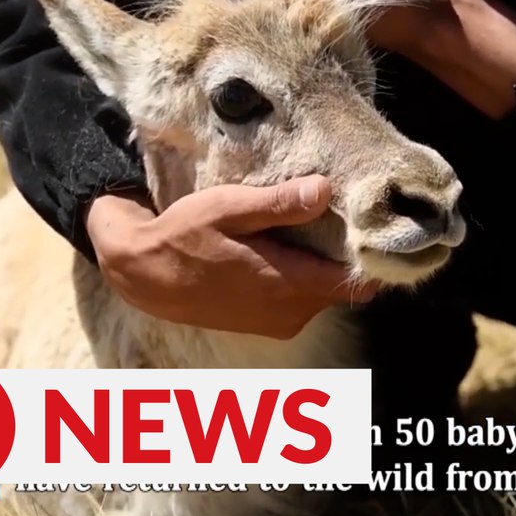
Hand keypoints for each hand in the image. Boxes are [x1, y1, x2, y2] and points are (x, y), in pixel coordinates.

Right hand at [86, 176, 376, 338]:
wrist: (143, 276)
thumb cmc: (183, 236)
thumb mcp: (227, 209)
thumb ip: (277, 205)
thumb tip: (325, 191)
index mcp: (286, 284)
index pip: (356, 284)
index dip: (370, 257)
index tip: (372, 227)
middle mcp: (290, 313)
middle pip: (343, 286)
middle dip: (345, 256)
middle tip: (340, 217)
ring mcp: (280, 323)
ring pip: (325, 293)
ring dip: (322, 266)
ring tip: (310, 229)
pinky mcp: (270, 325)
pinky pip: (305, 301)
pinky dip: (305, 278)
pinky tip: (288, 250)